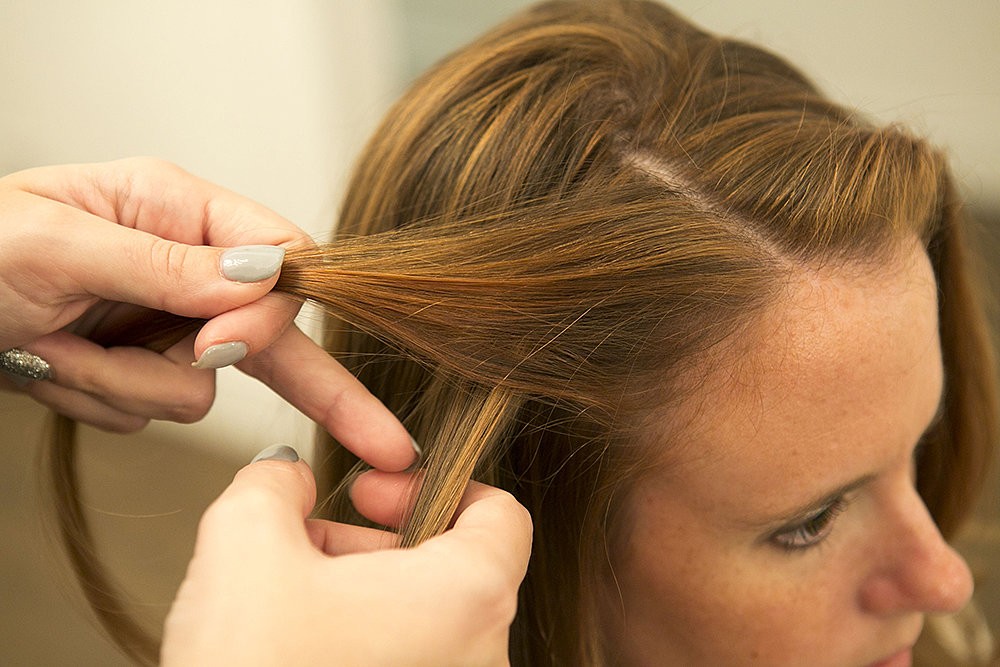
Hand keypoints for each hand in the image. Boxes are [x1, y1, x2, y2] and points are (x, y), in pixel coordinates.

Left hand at [0, 159, 412, 469]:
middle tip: (267, 387)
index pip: (281, 252)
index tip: (225, 343)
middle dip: (264, 365)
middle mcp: (184, 266)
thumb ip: (164, 264)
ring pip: (205, 385)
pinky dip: (101, 401)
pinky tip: (51, 366)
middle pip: (277, 328)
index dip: (270, 307)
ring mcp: (164, 323)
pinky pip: (155, 411)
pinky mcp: (139, 369)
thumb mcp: (55, 243)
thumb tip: (263, 276)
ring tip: (53, 352)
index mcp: (176, 209)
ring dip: (127, 383)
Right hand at [161, 446, 532, 666]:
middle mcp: (479, 655)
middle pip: (455, 564)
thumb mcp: (244, 544)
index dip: (435, 485)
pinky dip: (368, 639)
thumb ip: (275, 483)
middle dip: (378, 539)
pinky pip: (414, 661)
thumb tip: (286, 476)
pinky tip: (303, 639)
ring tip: (294, 591)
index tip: (377, 491)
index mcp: (466, 597)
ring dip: (366, 589)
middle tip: (318, 537)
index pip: (501, 514)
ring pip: (428, 618)